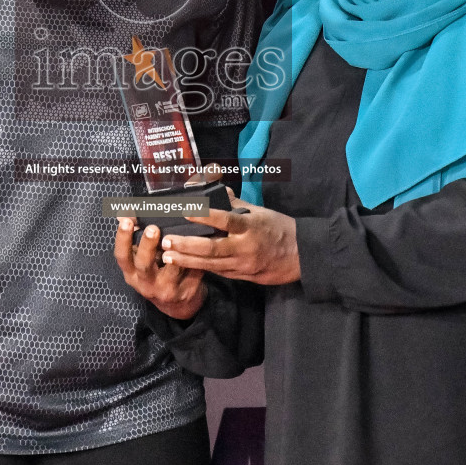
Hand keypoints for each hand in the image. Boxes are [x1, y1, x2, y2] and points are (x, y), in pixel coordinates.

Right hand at [113, 217, 207, 319]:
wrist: (178, 304)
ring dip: (174, 253)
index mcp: (132, 273)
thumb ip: (135, 239)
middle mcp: (146, 283)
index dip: (122, 239)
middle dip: (147, 246)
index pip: (122, 256)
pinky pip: (191, 272)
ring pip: (171, 271)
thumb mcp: (141, 260)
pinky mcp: (186, 291)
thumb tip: (123, 214)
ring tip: (176, 237)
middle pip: (144, 265)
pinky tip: (199, 243)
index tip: (126, 221)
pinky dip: (195, 258)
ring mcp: (166, 289)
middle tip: (153, 228)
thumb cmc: (156, 274)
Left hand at [161, 195, 300, 284]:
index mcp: (251, 226)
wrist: (300, 256)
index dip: (205, 216)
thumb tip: (217, 188)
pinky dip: (200, 268)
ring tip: (167, 256)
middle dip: (186, 246)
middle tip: (166, 241)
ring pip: (210, 264)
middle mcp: (245, 247)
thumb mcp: (260, 212)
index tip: (185, 211)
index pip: (226, 220)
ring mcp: (243, 264)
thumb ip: (236, 203)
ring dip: (186, 261)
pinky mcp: (242, 276)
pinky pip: (218, 272)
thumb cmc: (279, 229)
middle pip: (212, 248)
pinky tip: (183, 265)